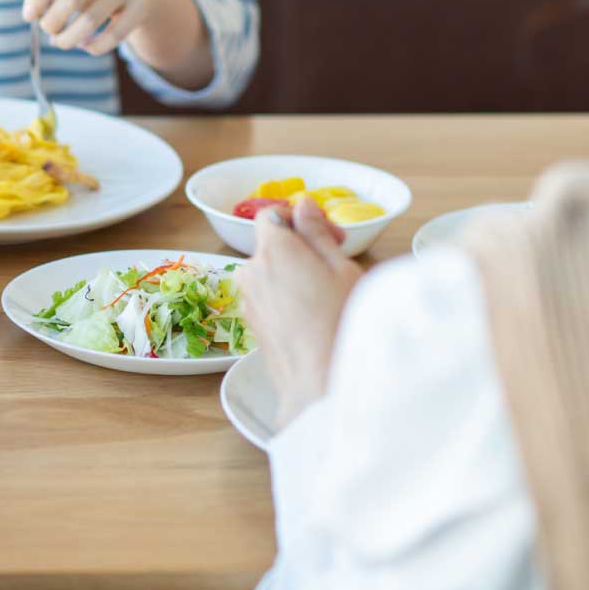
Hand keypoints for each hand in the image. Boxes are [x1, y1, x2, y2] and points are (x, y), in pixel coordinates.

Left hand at [239, 198, 362, 429]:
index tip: (330, 234)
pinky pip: (267, 298)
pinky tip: (314, 316)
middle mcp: (251, 271)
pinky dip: (286, 297)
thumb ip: (316, 232)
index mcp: (273, 249)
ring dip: (292, 273)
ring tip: (327, 293)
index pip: (271, 215)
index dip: (300, 219)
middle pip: (270, 245)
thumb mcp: (340, 268)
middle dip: (300, 247)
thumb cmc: (340, 324)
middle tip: (337, 263)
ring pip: (269, 273)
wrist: (320, 385)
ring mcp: (248, 301)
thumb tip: (303, 204)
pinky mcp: (252, 325)